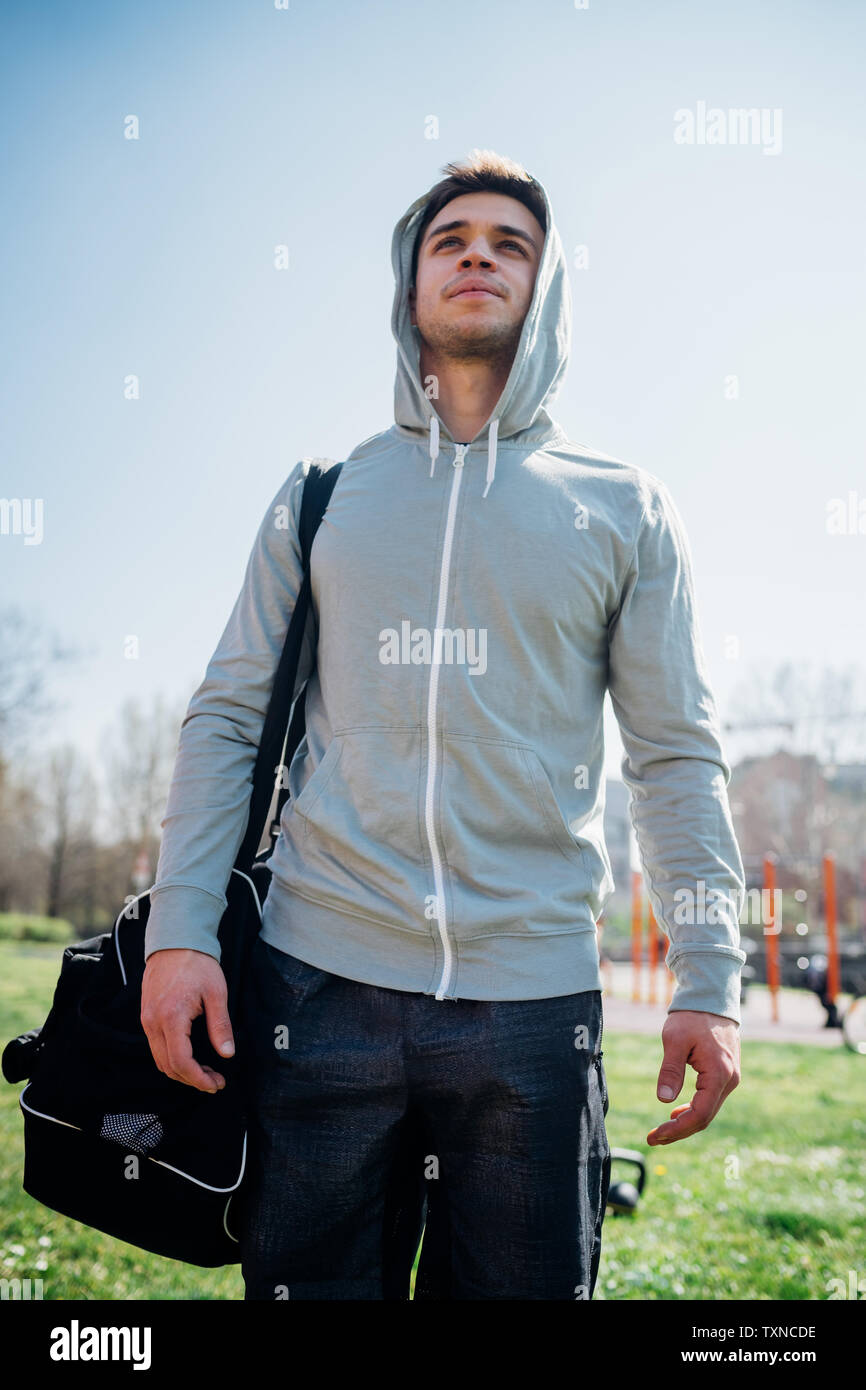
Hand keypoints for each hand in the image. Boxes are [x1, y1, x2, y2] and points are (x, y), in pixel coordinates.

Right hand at [141, 948, 234, 1092]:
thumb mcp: (216, 993)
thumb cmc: (197, 963)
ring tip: (207, 1072)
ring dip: (182, 1071)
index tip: (216, 1084)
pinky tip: (192, 1056)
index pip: (181, 1062)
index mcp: (171, 1017)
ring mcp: (146, 1020)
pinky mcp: (146, 1016)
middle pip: (168, 1066)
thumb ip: (220, 1025)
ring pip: (160, 1059)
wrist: (175, 941)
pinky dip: (172, 1058)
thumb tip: (227, 1053)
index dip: (198, 1079)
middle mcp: (153, 1022)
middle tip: (216, 1081)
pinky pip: (156, 1047)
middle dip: (192, 1079)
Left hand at [647, 1010, 739, 1145]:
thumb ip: (671, 1070)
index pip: (700, 1114)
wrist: (711, 999)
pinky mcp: (725, 1074)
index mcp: (719, 1074)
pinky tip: (675, 1113)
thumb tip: (664, 1100)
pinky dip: (693, 1109)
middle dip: (678, 1131)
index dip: (677, 1130)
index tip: (655, 1135)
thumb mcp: (675, 1040)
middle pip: (704, 1118)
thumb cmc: (692, 1016)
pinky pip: (710, 1100)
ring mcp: (730, 1078)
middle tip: (652, 1138)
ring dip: (685, 1122)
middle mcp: (730, 1080)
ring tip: (661, 1130)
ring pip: (708, 1111)